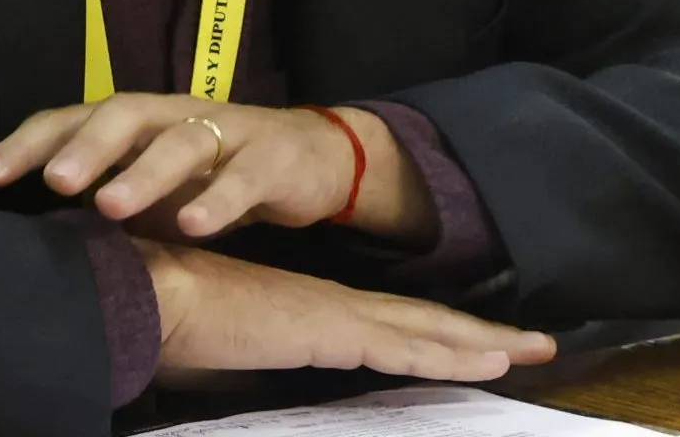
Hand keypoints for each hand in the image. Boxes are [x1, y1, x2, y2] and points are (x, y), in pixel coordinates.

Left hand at [0, 95, 435, 243]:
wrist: (311, 161)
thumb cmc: (213, 177)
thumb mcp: (154, 189)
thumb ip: (103, 200)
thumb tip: (25, 241)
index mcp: (139, 123)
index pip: (75, 119)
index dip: (29, 145)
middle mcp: (176, 115)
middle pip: (125, 115)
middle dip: (86, 147)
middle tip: (55, 182)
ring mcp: (228, 131)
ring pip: (183, 141)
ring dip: (145, 173)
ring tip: (111, 206)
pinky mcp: (273, 157)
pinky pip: (244, 176)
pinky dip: (219, 200)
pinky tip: (195, 226)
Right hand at [139, 240, 554, 383]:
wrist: (144, 291)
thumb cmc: (167, 322)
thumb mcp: (219, 357)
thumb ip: (248, 371)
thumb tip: (248, 388)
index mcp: (309, 314)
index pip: (387, 326)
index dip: (435, 334)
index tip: (476, 343)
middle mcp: (333, 308)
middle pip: (423, 323)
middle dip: (480, 336)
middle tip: (535, 344)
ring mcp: (336, 315)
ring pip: (429, 330)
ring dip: (483, 343)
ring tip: (533, 350)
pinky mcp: (331, 328)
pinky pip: (407, 344)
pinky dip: (454, 352)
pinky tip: (491, 361)